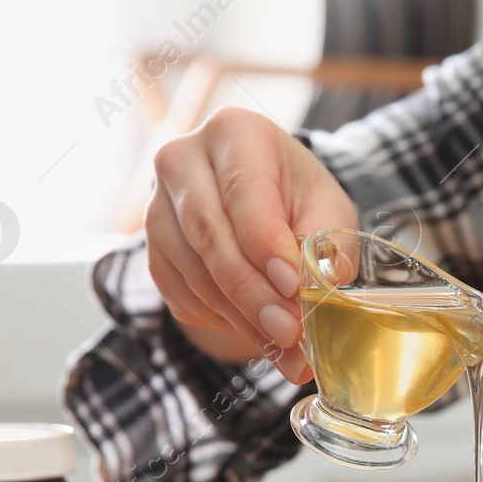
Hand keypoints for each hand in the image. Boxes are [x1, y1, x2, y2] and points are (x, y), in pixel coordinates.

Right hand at [147, 106, 359, 382]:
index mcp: (234, 132)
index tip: (292, 286)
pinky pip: (181, 294)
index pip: (243, 193)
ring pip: (193, 271)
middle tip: (289, 332)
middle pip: (209, 235)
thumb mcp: (329, 209)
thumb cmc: (299, 199)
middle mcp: (183, 161)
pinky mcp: (153, 250)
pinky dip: (221, 322)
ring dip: (240, 317)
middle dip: (252, 292)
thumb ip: (327, 243)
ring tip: (284, 348)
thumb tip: (320, 285)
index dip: (265, 244)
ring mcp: (158, 207)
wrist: (263, 203)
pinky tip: (258, 335)